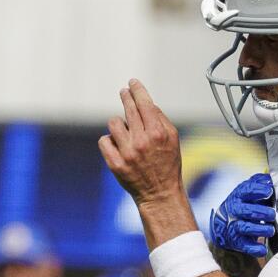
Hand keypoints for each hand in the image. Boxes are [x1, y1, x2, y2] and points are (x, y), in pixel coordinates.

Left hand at [99, 80, 187, 212]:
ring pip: (114, 123)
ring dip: (119, 124)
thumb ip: (161, 119)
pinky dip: (109, 140)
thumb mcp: (173, 139)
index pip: (144, 104)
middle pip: (128, 110)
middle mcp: (141, 141)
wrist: (159, 193)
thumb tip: (147, 103)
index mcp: (157, 133)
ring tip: (126, 131)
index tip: (132, 83)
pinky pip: (104, 140)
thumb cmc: (168, 163)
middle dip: (126, 97)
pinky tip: (118, 145)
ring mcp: (127, 153)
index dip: (137, 90)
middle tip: (124, 92)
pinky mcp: (115, 164)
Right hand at [209, 173, 276, 256]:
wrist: (225, 225)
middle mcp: (234, 210)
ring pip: (245, 228)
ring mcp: (234, 226)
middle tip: (272, 214)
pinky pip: (244, 245)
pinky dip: (253, 248)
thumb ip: (258, 183)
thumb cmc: (244, 205)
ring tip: (271, 230)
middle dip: (260, 212)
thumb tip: (270, 177)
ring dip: (259, 229)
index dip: (258, 190)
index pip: (246, 190)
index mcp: (238, 196)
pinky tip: (262, 249)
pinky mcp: (236, 241)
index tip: (269, 191)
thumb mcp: (248, 192)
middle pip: (245, 211)